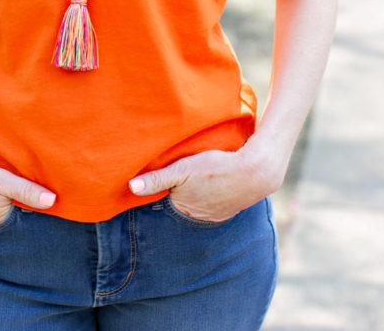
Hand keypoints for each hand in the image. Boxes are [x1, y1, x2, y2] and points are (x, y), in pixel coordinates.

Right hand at [0, 154, 55, 228]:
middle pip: (9, 214)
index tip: (44, 198)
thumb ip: (26, 190)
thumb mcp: (1, 180)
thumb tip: (53, 200)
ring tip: (7, 191)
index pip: (23, 216)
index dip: (32, 206)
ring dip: (2, 202)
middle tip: (30, 191)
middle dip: (18, 206)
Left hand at [129, 147, 277, 223]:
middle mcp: (198, 216)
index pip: (168, 198)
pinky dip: (213, 194)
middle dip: (181, 192)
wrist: (254, 173)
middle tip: (184, 175)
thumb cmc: (215, 168)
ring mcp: (216, 215)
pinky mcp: (230, 209)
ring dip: (198, 193)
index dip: (165, 187)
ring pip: (200, 203)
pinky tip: (215, 182)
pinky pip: (216, 203)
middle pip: (183, 202)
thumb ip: (157, 178)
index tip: (167, 176)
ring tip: (199, 178)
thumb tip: (130, 186)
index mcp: (184, 207)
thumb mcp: (182, 169)